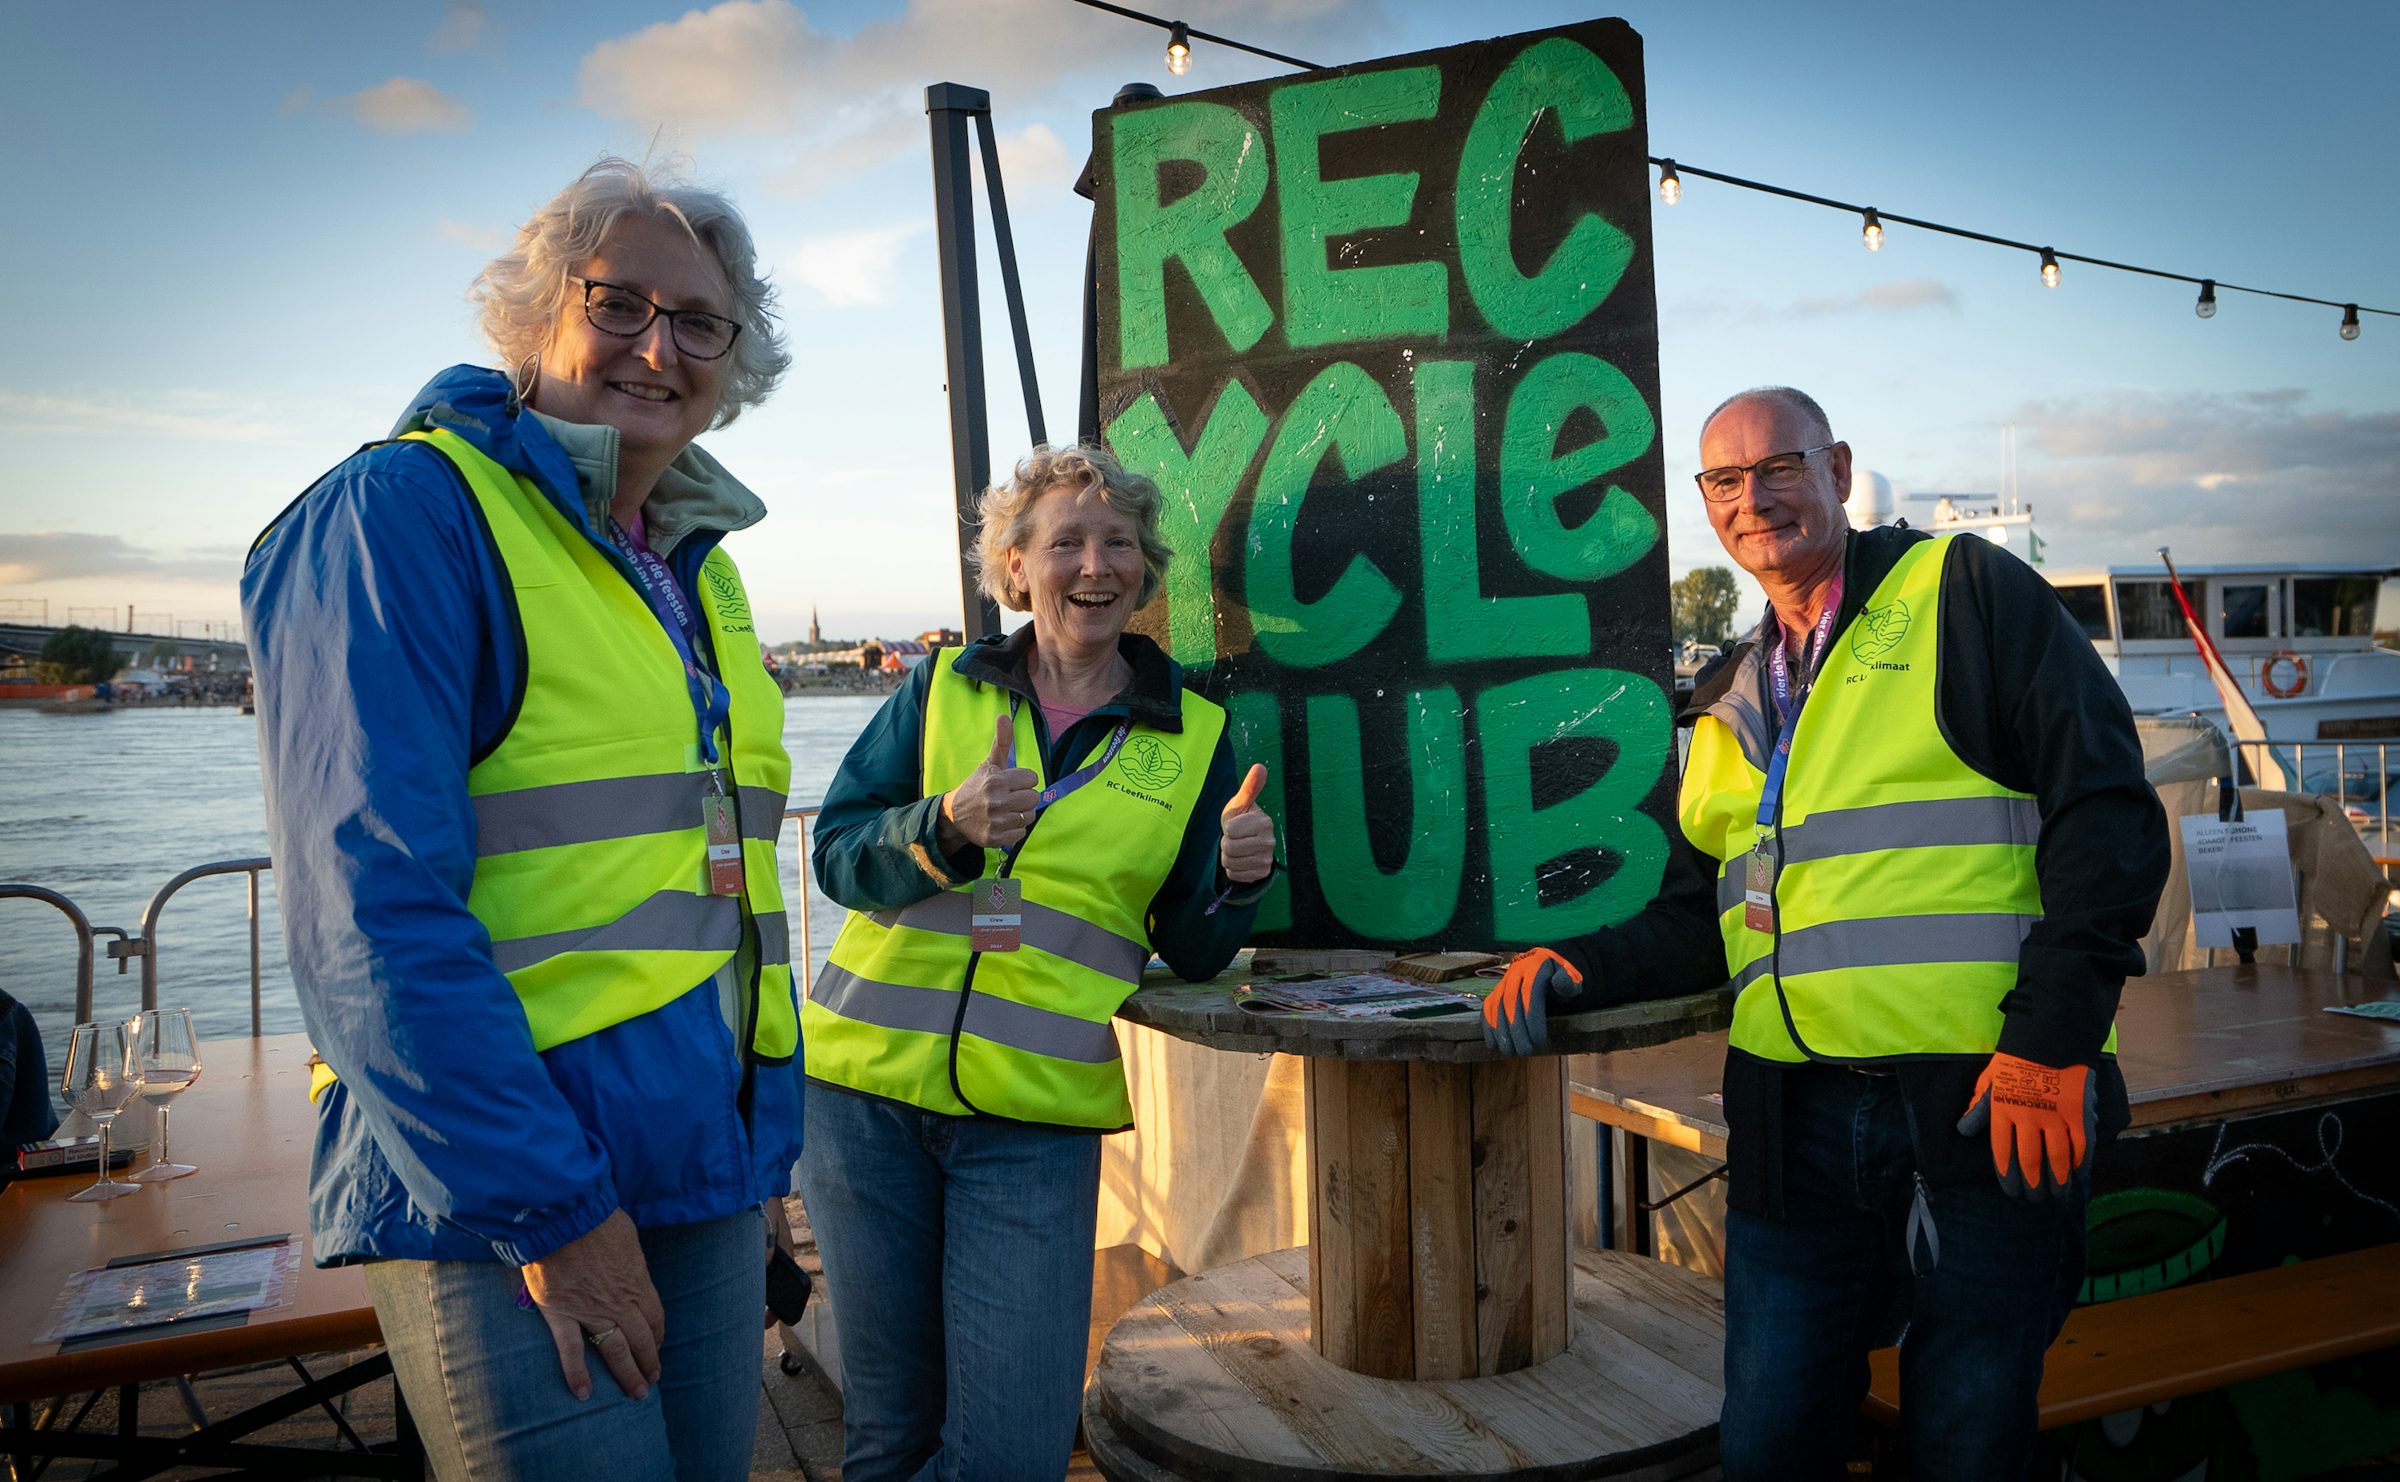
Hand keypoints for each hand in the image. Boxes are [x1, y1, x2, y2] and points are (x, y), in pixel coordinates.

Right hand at [522, 1209, 665, 1401]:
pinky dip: (577, 1373)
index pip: (655, 1317)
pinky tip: (583, 1394)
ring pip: (615, 1349)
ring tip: (636, 1394)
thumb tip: (628, 1264)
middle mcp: (620, 1302)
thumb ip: (630, 1258)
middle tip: (651, 1382)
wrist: (565, 1215)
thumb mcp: (627, 1236)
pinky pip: (570, 1349)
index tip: (657, 1347)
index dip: (657, 1335)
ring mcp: (591, 1310)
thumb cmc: (597, 1218)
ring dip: (628, 1373)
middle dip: (649, 1362)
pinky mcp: (561, 1313)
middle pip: (641, 1339)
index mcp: (638, 1282)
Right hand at [940, 715, 1039, 852]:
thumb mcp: (988, 764)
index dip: (1024, 780)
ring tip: (1006, 810)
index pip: (1032, 778)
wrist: (954, 815)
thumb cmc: (976, 786)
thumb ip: (1001, 741)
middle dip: (1024, 797)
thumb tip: (1004, 715)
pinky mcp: (995, 838)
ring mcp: (996, 821)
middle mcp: (996, 801)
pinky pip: (1021, 833)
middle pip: (1034, 798)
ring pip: (1030, 815)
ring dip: (1021, 813)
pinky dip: (1014, 829)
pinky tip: (1002, 823)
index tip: (1011, 783)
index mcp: (996, 781)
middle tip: (1010, 798)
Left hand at [1219, 764, 1276, 883]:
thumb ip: (1249, 786)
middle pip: (1229, 847)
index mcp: (1264, 822)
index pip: (1230, 830)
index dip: (1227, 827)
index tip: (1237, 824)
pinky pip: (1234, 874)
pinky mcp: (1261, 874)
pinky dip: (1233, 869)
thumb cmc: (1242, 818)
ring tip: (1237, 847)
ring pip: (1230, 862)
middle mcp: (1269, 842)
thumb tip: (1260, 766)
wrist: (1249, 842)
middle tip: (1235, 838)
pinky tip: (1241, 860)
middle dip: (1227, 842)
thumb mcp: (1241, 803)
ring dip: (1228, 856)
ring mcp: (1266, 860)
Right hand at [1481, 948, 1589, 1055]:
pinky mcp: (1495, 991)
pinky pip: (1488, 1008)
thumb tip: (1560, 983)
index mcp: (1535, 968)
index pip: (1530, 993)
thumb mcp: (1571, 976)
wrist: (1542, 961)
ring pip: (1496, 1006)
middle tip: (1524, 1050)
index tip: (1539, 1039)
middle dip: (1516, 1028)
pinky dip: (1488, 1026)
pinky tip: (1493, 1043)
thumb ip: (1567, 982)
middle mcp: (1515, 973)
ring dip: (1500, 1030)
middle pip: (1511, 1002)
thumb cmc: (1559, 975)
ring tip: (1508, 1051)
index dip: (1532, 1017)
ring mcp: (1503, 982)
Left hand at [1957, 1053, 2095, 1200]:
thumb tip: (1963, 1131)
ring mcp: (2056, 1116)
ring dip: (2057, 1181)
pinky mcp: (2079, 1112)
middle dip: (2032, 1185)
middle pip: (2030, 1161)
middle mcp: (2028, 1118)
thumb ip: (1979, 1108)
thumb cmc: (2015, 1059)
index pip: (2004, 1153)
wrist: (2049, 1037)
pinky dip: (2080, 1163)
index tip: (2012, 1191)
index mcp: (2003, 1110)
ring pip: (2057, 1159)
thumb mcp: (1989, 1080)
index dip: (2008, 1176)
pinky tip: (2078, 1175)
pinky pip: (2082, 1145)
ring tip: (2056, 1194)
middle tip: (2034, 1199)